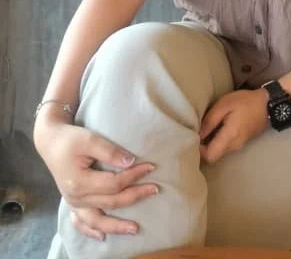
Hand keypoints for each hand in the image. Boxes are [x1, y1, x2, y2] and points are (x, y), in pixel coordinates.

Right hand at [34, 120, 157, 240]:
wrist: (51, 141)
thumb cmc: (70, 138)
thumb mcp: (90, 139)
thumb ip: (110, 151)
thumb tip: (131, 162)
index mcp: (80, 182)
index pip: (114, 183)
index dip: (134, 176)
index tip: (150, 167)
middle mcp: (76, 197)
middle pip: (111, 202)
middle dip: (135, 195)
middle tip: (155, 189)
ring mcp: (73, 203)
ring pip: (97, 220)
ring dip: (117, 226)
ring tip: (135, 229)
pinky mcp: (72, 202)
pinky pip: (81, 223)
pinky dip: (91, 231)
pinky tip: (103, 237)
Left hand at [200, 89, 267, 163]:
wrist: (268, 105)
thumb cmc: (246, 102)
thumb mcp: (225, 104)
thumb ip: (211, 120)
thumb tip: (198, 135)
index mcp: (230, 136)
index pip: (210, 156)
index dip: (198, 151)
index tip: (192, 139)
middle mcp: (234, 146)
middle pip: (213, 156)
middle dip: (202, 149)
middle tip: (194, 135)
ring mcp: (238, 146)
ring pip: (218, 152)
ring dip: (209, 145)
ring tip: (203, 131)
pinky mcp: (240, 143)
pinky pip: (224, 147)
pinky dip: (216, 142)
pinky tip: (214, 130)